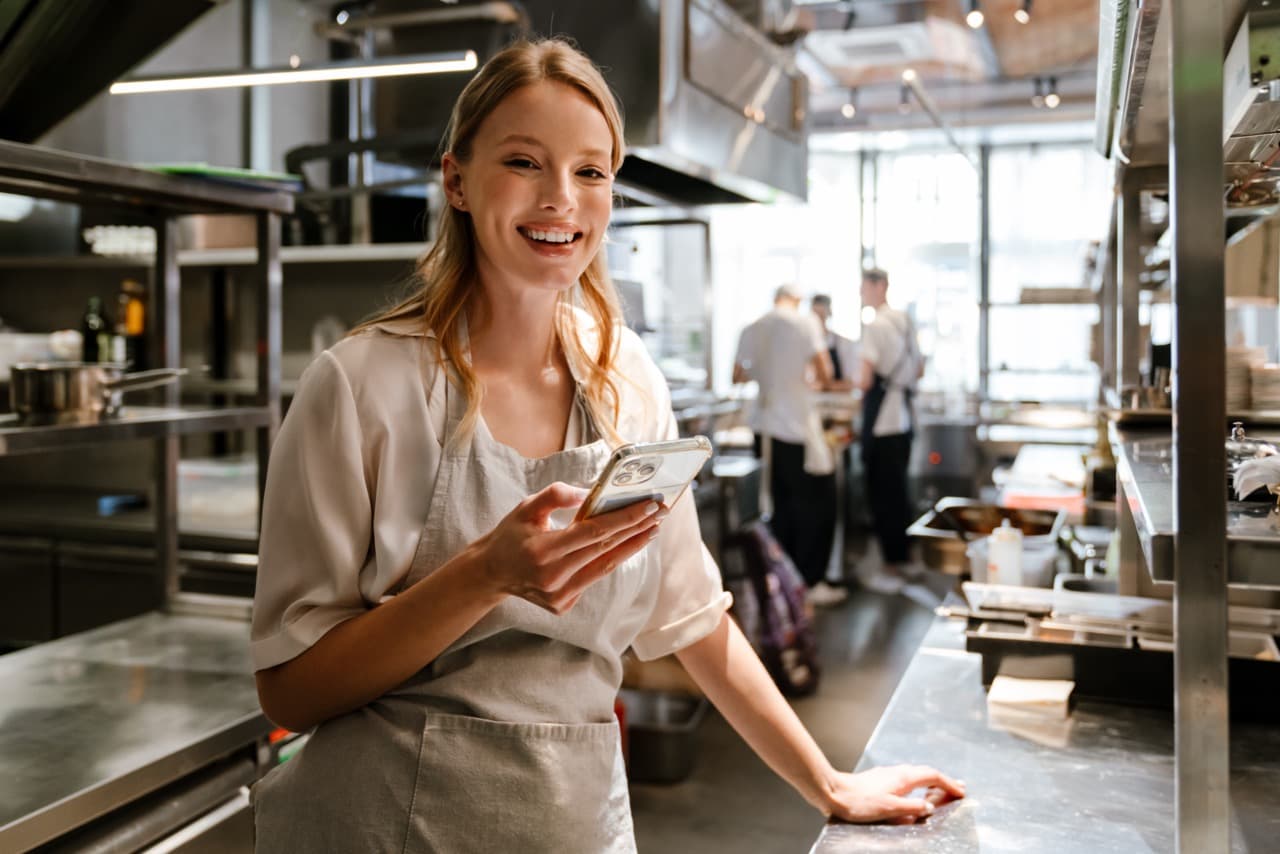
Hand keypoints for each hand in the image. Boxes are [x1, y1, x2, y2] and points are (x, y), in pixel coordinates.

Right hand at [471, 482, 666, 614]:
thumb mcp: (526, 507)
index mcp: (542, 551)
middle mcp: (552, 577)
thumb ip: (556, 495)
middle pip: (605, 549)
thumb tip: (589, 493)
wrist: (491, 573)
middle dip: (636, 528)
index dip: (624, 519)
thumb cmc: (511, 535)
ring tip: (652, 528)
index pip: (593, 533)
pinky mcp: (563, 605)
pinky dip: (611, 560)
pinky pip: (593, 578)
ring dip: (631, 546)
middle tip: (660, 512)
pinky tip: (626, 544)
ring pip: (605, 567)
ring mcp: (559, 595)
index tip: (649, 505)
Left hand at [819, 765, 965, 823]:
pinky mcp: (879, 780)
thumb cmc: (859, 802)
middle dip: (943, 781)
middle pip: (926, 773)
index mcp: (903, 778)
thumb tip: (929, 808)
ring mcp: (887, 775)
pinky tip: (913, 793)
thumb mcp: (889, 809)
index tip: (961, 791)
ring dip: (930, 783)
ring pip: (915, 775)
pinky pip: (905, 780)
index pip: (932, 776)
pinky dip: (916, 785)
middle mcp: (896, 772)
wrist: (833, 792)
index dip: (949, 783)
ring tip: (940, 791)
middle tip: (957, 789)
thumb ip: (911, 809)